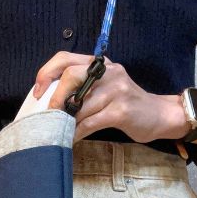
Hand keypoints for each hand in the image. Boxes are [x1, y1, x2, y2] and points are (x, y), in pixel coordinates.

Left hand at [34, 51, 196, 143]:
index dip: (46, 72)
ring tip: (58, 131)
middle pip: (71, 76)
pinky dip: (77, 132)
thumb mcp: (105, 89)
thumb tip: (49, 102)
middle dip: (55, 97)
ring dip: (65, 121)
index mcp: (100, 65)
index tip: (37, 91)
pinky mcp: (121, 110)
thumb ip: (82, 89)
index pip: (65, 58)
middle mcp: (108, 72)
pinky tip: (72, 139)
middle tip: (48, 115)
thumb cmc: (126, 104)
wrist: (159, 115)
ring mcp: (116, 90)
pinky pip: (90, 122)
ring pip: (79, 104)